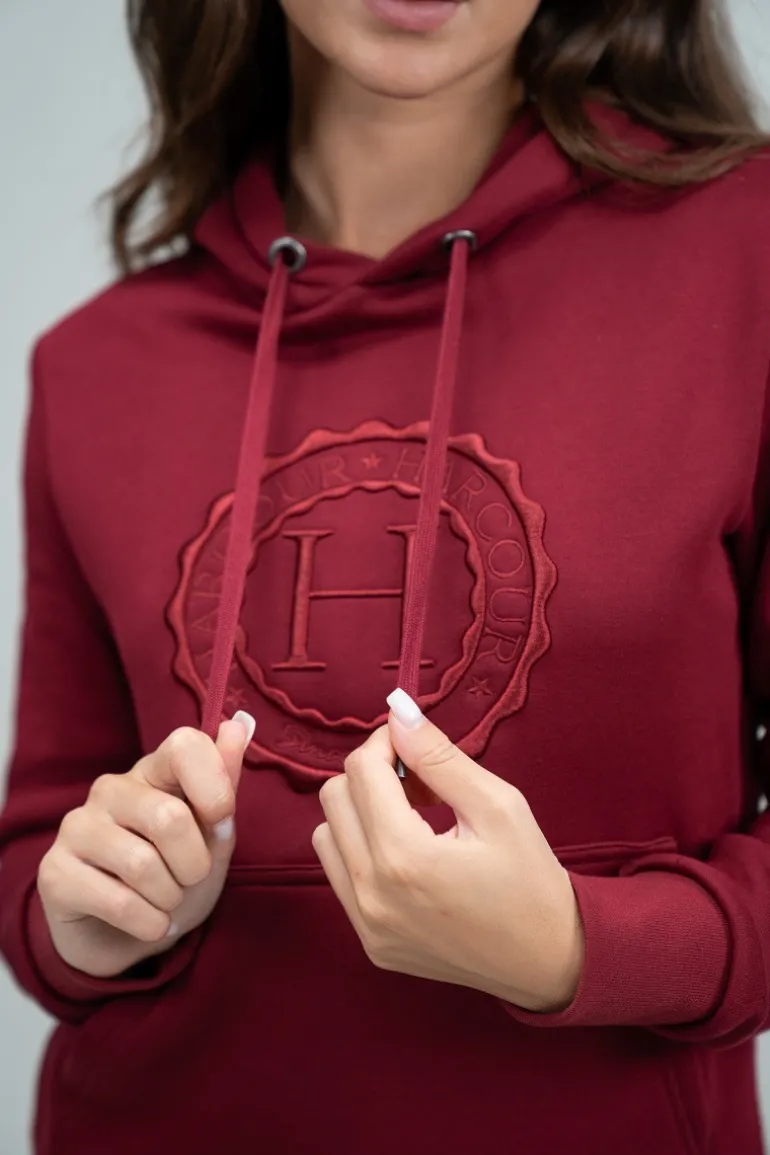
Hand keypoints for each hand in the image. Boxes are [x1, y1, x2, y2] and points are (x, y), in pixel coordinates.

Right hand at [37, 712, 254, 979]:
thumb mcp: (212, 835)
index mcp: (153, 770)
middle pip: (169, 818)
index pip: (185, 745)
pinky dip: (149, 923)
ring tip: (166, 902)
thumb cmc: (174, 875)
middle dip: (196, 864)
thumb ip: (225, 783)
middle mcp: (110, 789)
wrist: (126, 937)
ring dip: (170, 898)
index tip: (222, 820)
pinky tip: (149, 923)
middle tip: (190, 880)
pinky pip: (118, 902)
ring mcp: (78, 827)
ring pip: (142, 865)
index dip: (214, 784)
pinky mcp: (54, 872)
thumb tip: (240, 724)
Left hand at [312, 691, 582, 1012]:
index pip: (362, 770)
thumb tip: (398, 712)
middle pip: (334, 797)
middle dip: (372, 775)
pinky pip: (339, 876)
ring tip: (412, 820)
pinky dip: (361, 851)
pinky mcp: (370, 943)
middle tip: (421, 783)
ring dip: (360, 814)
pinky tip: (406, 855)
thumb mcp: (497, 804)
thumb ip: (439, 755)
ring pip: (326, 835)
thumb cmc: (531, 879)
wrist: (549, 960)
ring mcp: (367, 924)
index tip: (415, 744)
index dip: (386, 743)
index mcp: (404, 857)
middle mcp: (373, 894)